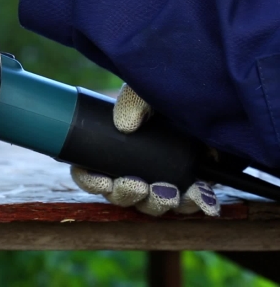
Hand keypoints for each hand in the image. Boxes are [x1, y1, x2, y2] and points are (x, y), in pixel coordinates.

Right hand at [70, 84, 219, 216]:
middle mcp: (131, 169)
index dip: (91, 182)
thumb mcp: (145, 92)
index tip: (105, 182)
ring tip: (171, 193)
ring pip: (149, 205)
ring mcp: (159, 180)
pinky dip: (193, 203)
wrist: (209, 95)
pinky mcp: (187, 186)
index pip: (88, 172)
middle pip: (118, 195)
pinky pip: (186, 204)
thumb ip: (133, 101)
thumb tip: (125, 125)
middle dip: (127, 195)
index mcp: (112, 149)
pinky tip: (203, 197)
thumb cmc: (167, 93)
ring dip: (157, 203)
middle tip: (140, 187)